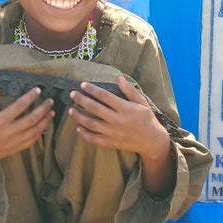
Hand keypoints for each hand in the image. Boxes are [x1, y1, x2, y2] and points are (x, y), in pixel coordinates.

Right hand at [0, 85, 53, 184]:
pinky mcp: (14, 150)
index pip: (19, 106)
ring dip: (45, 121)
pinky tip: (43, 127)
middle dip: (43, 109)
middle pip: (32, 119)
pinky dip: (39, 134)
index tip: (38, 90)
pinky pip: (30, 142)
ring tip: (51, 112)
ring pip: (34, 131)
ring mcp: (13, 142)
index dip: (30, 97)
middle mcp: (9, 132)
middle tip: (51, 101)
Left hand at [70, 78, 173, 196]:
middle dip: (81, 99)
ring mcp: (112, 132)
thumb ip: (130, 91)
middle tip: (73, 94)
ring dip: (79, 116)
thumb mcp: (142, 102)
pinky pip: (94, 139)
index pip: (104, 95)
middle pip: (94, 108)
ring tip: (71, 110)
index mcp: (124, 108)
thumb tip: (119, 78)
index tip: (83, 84)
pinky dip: (84, 134)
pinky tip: (78, 128)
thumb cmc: (147, 118)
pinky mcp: (111, 143)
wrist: (151, 141)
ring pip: (90, 124)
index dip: (92, 89)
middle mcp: (116, 120)